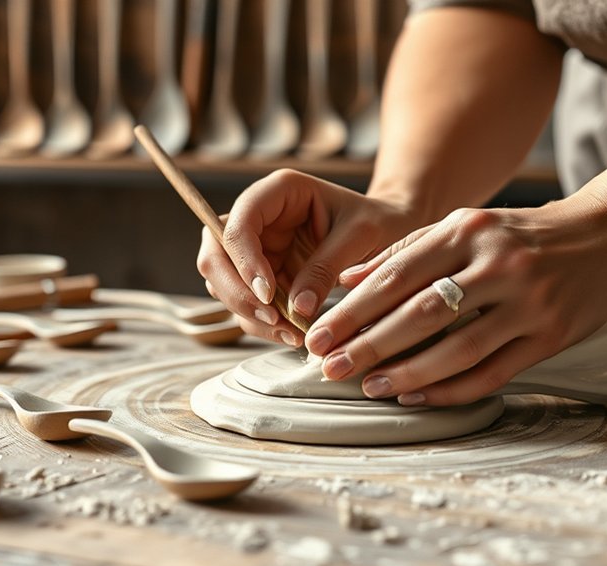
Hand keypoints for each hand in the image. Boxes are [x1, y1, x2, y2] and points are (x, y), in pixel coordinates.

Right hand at [197, 170, 417, 345]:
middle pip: (215, 254)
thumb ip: (326, 268)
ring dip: (248, 313)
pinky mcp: (264, 277)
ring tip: (292, 331)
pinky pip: (246, 304)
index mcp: (278, 192)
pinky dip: (263, 323)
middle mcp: (259, 218)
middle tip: (272, 317)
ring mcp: (257, 249)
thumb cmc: (380, 221)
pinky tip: (293, 333)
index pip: (239, 224)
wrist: (391, 233)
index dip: (243, 261)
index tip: (268, 295)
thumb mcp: (361, 236)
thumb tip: (296, 309)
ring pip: (223, 284)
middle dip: (236, 291)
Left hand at [305, 199, 606, 405]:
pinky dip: (452, 389)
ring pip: (457, 348)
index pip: (397, 274)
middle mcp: (497, 263)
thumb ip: (406, 249)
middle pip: (421, 313)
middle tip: (329, 368)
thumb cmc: (523, 232)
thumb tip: (346, 278)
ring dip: (407, 373)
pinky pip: (493, 371)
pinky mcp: (552, 335)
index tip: (318, 333)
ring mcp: (528, 301)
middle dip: (368, 344)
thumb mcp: (465, 225)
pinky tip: (418, 397)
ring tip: (369, 387)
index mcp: (468, 229)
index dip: (353, 309)